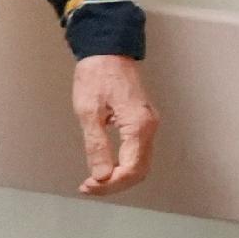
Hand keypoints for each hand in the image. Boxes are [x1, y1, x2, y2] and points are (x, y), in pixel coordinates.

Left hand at [73, 55, 157, 194]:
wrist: (108, 50)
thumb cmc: (97, 75)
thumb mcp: (89, 112)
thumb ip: (97, 146)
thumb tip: (101, 174)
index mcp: (138, 125)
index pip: (130, 169)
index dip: (110, 184)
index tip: (89, 186)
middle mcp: (149, 127)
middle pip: (139, 171)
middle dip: (115, 185)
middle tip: (89, 187)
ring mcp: (148, 124)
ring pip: (140, 164)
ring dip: (119, 177)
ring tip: (95, 181)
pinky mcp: (142, 122)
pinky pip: (138, 153)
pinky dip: (123, 166)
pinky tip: (106, 167)